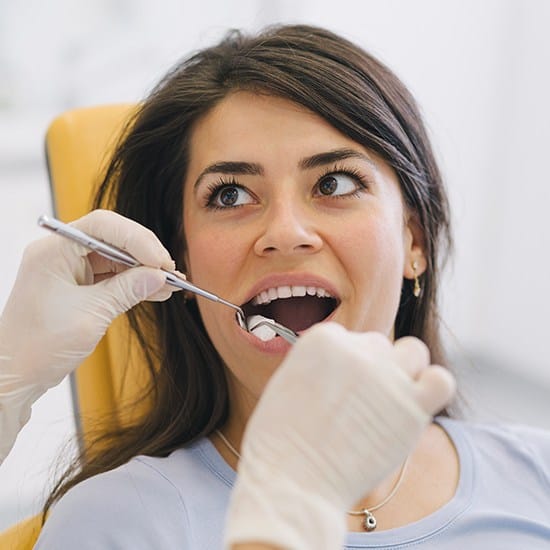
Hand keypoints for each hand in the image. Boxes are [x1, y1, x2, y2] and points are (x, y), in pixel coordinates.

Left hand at [0, 209, 176, 460]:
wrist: (15, 375)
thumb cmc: (38, 346)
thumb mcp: (90, 316)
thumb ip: (127, 290)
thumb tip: (159, 276)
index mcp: (54, 251)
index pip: (103, 226)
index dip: (137, 239)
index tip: (160, 261)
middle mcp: (61, 253)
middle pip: (112, 238)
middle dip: (144, 254)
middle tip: (170, 273)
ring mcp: (69, 269)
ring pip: (116, 258)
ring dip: (144, 270)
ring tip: (170, 284)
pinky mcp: (78, 285)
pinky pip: (112, 276)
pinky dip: (134, 283)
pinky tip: (156, 291)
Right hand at [225, 323, 454, 549]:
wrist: (292, 482)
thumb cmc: (281, 441)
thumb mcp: (288, 381)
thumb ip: (320, 364)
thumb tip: (343, 365)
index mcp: (323, 338)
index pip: (348, 338)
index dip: (343, 365)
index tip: (336, 390)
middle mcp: (358, 350)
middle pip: (378, 346)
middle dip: (371, 369)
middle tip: (358, 404)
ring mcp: (387, 377)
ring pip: (413, 352)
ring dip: (404, 370)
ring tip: (389, 399)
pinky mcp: (413, 407)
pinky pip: (441, 381)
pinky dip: (432, 387)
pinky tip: (415, 405)